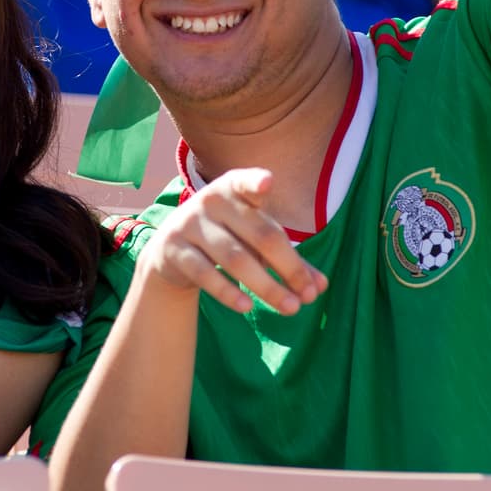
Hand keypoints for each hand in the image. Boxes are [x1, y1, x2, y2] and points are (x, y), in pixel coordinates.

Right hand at [138, 168, 326, 314]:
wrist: (171, 251)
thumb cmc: (227, 238)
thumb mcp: (254, 241)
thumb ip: (288, 260)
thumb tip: (319, 287)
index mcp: (234, 189)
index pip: (245, 182)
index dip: (255, 182)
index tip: (267, 183)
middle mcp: (211, 202)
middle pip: (259, 235)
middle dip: (288, 268)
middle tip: (308, 297)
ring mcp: (189, 224)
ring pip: (235, 259)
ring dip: (266, 287)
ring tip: (290, 308)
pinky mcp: (174, 250)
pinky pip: (204, 273)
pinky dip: (227, 292)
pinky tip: (247, 307)